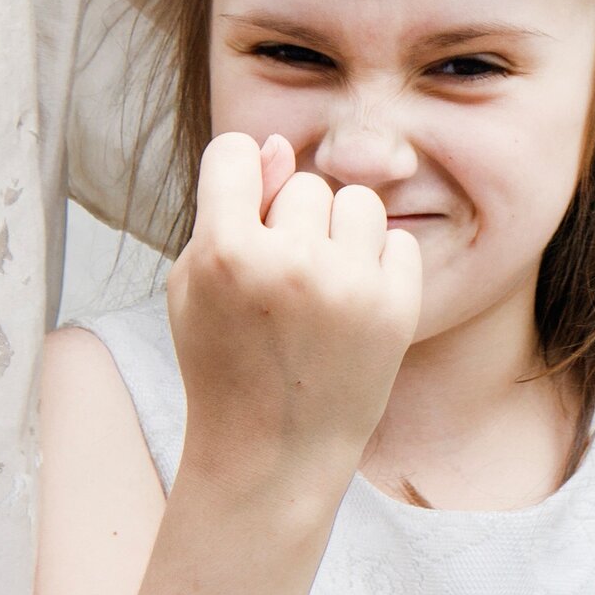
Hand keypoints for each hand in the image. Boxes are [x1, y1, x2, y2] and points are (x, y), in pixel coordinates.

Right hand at [166, 132, 421, 492]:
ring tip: (323, 285)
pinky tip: (355, 306)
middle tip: (282, 280)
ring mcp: (348, 285)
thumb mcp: (196, 286)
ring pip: (356, 201)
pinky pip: (398, 240)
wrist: (273, 453)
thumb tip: (277, 142)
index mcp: (224, 254)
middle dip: (292, 220)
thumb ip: (232, 206)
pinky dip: (380, 265)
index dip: (236, 177)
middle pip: (303, 182)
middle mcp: (289, 263)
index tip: (241, 210)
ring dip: (340, 234)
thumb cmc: (224, 361)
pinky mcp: (396, 307)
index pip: (235, 151)